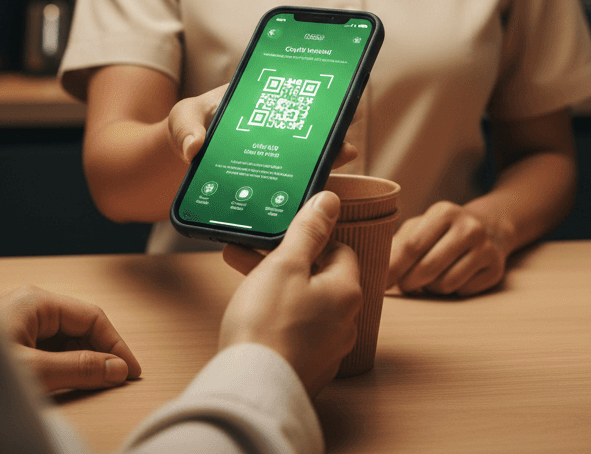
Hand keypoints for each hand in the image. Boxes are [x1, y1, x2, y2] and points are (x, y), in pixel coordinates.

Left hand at [0, 286, 141, 393]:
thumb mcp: (33, 373)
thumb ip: (79, 368)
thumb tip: (115, 368)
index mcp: (36, 300)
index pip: (92, 317)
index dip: (116, 345)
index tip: (130, 370)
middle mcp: (29, 305)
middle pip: (79, 325)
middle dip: (100, 352)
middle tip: (117, 379)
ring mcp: (17, 321)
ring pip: (63, 338)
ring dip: (80, 360)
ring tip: (92, 384)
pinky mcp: (8, 338)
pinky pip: (46, 347)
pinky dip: (61, 364)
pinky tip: (65, 381)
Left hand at [169, 85, 358, 168]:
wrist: (179, 161)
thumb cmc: (186, 129)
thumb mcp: (182, 118)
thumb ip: (186, 127)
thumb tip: (195, 148)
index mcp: (256, 103)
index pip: (290, 95)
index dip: (315, 93)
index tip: (336, 91)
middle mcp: (271, 128)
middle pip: (307, 124)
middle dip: (331, 121)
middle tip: (350, 120)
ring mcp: (273, 154)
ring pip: (306, 153)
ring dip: (327, 152)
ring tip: (344, 151)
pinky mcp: (268, 180)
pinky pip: (290, 181)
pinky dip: (304, 183)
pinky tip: (316, 188)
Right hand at [219, 191, 361, 398]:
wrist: (250, 389)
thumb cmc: (267, 325)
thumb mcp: (286, 264)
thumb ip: (309, 230)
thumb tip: (330, 202)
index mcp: (346, 292)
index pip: (340, 250)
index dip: (312, 238)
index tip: (287, 235)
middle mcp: (345, 322)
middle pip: (320, 278)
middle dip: (286, 262)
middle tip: (256, 252)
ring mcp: (328, 349)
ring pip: (305, 304)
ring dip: (278, 287)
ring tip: (243, 277)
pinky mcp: (308, 369)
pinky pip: (296, 331)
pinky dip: (276, 316)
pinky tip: (252, 314)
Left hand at [386, 201, 506, 296]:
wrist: (490, 227)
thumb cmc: (442, 230)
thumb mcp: (421, 226)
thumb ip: (398, 244)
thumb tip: (375, 268)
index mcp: (444, 212)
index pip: (412, 246)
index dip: (393, 268)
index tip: (380, 283)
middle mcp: (468, 227)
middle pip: (428, 268)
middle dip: (410, 282)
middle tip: (404, 284)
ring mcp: (485, 248)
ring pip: (445, 285)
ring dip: (431, 288)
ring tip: (430, 277)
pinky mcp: (495, 269)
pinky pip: (463, 291)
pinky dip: (452, 290)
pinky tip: (453, 276)